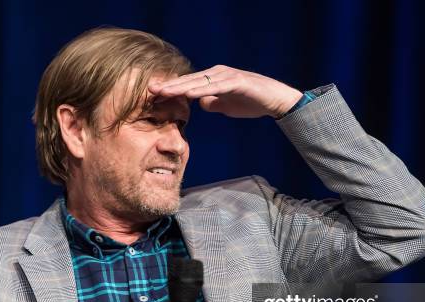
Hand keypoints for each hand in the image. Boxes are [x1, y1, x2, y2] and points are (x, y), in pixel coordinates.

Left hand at [148, 65, 302, 118]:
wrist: (275, 100)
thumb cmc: (251, 102)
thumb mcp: (226, 106)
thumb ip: (213, 103)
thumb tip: (201, 104)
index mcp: (212, 79)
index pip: (187, 85)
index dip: (170, 90)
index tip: (152, 96)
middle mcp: (217, 74)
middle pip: (188, 80)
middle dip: (169, 86)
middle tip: (149, 89)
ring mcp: (227, 76)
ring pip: (199, 82)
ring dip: (180, 87)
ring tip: (163, 91)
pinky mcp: (238, 81)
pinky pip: (216, 87)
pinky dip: (202, 90)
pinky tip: (189, 94)